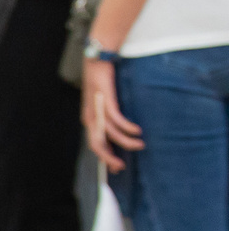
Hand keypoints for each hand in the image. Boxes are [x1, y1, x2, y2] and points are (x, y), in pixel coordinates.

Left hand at [82, 57, 141, 172]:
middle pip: (98, 144)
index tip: (117, 168)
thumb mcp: (104, 104)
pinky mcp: (105, 100)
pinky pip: (116, 118)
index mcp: (89, 121)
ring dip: (125, 142)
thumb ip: (109, 118)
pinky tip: (137, 130)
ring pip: (110, 133)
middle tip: (122, 166)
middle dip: (109, 157)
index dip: (105, 158)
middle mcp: (90, 118)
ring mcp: (97, 109)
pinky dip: (126, 126)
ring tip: (140, 145)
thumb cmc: (102, 83)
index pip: (95, 145)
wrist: (97, 62)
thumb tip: (121, 131)